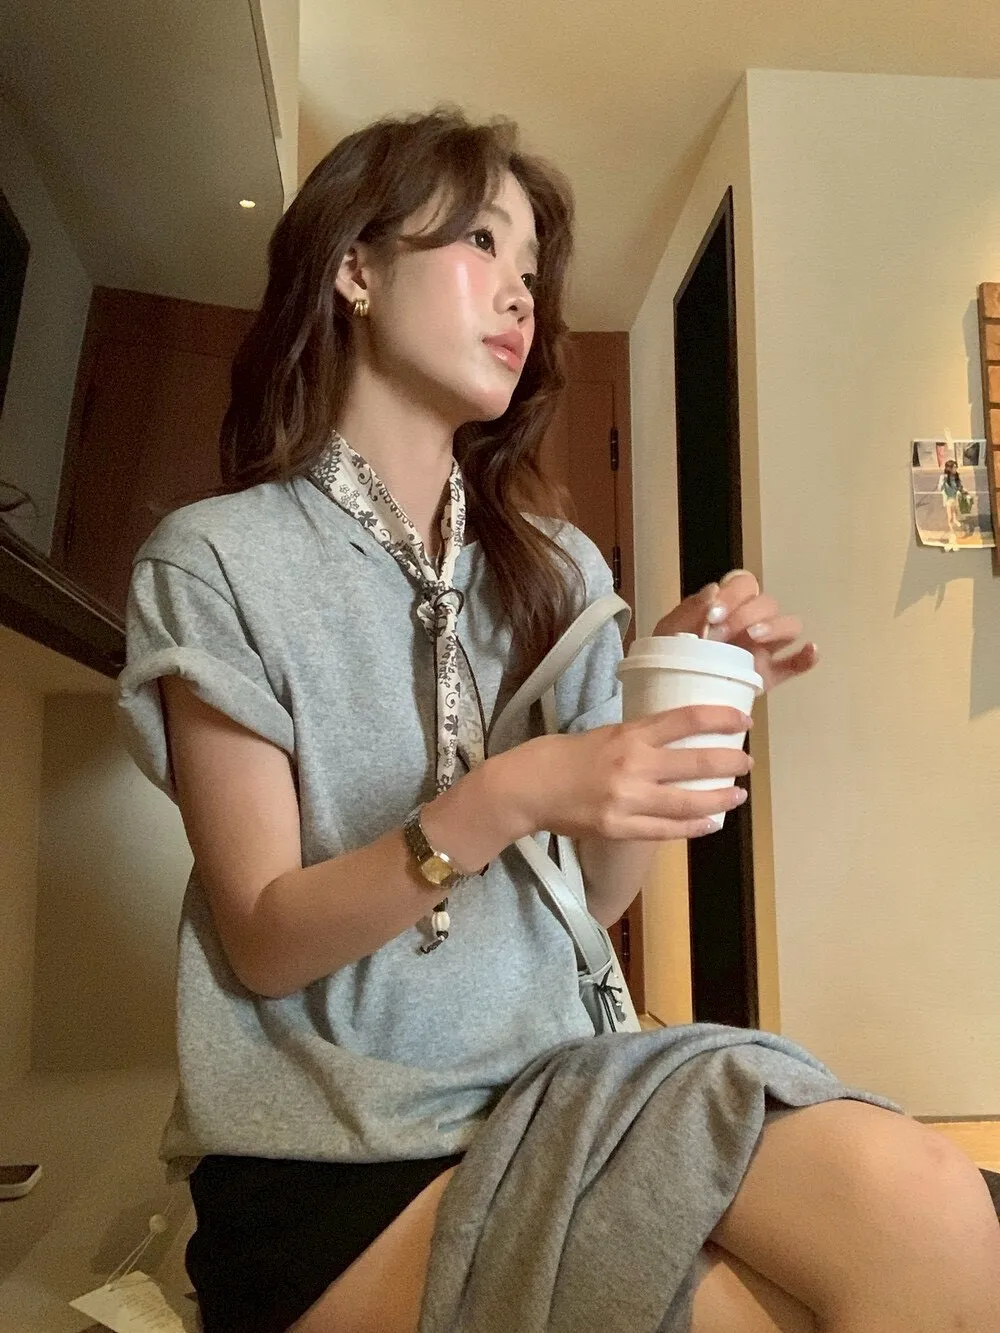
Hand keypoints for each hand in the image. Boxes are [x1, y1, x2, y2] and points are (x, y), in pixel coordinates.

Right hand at [502, 705, 753, 843]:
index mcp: (628, 735)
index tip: (742, 720)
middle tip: (746, 762)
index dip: (719, 719)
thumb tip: (675, 741)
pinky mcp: (619, 829)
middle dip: (728, 763)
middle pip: (695, 763)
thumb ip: (638, 739)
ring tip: (738, 795)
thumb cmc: (561, 756)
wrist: (526, 788)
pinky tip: (710, 823)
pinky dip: (692, 827)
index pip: (684, 720)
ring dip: (719, 798)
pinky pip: (665, 831)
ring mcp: (627, 801)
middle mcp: (632, 766)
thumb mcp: (603, 734)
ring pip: (687, 802)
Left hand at [652, 569, 817, 691]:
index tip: (713, 614)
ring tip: (753, 638)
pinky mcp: (770, 675)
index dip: (734, 593)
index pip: (745, 584)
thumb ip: (689, 609)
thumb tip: (713, 590)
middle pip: (767, 603)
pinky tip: (809, 651)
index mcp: (728, 606)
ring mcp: (764, 649)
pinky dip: (807, 657)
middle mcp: (750, 622)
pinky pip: (796, 664)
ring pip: (789, 626)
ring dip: (775, 627)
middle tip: (721, 634)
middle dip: (746, 613)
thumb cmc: (672, 656)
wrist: (672, 693)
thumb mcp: (670, 630)